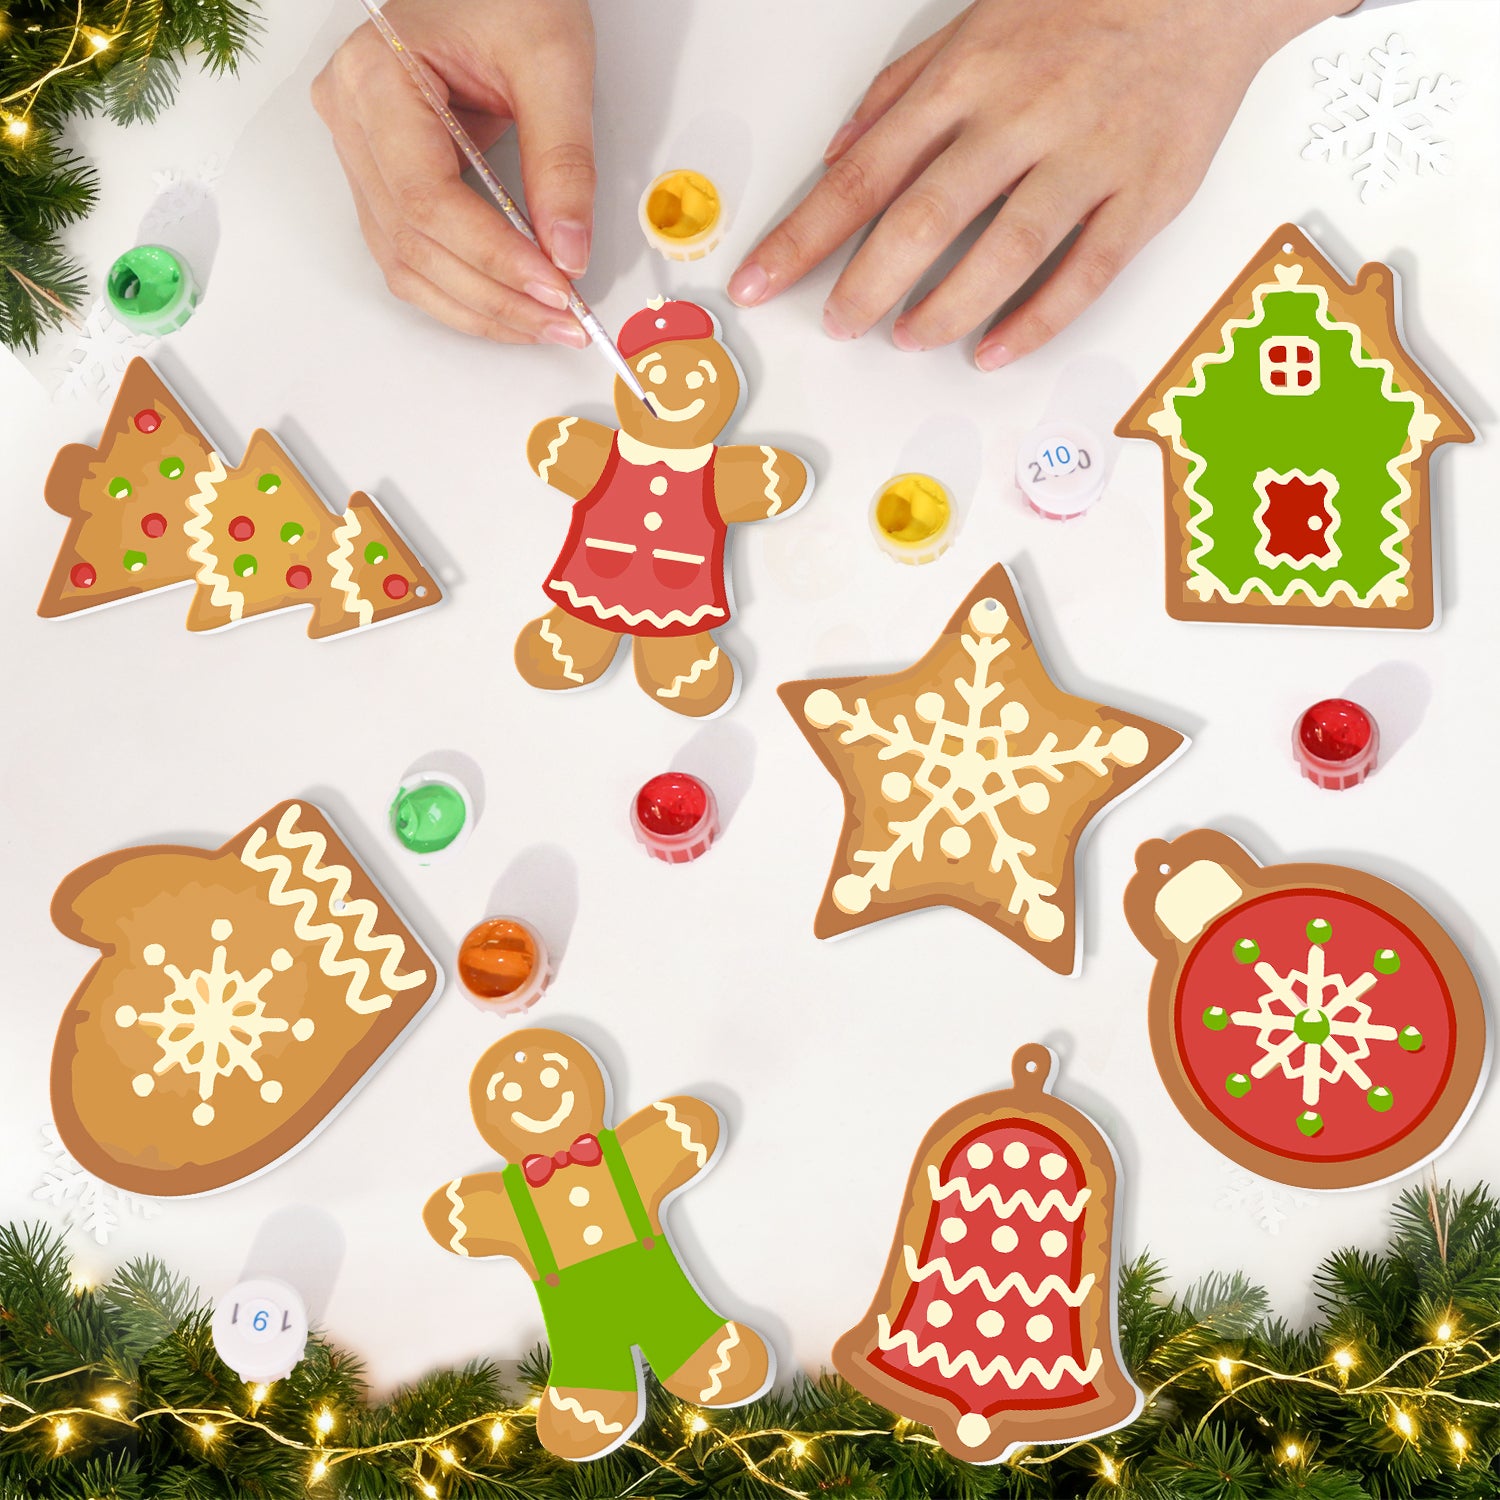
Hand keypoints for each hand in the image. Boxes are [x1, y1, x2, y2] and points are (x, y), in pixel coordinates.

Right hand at [313, 0, 595, 345]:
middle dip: (495, 296)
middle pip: (415, 243)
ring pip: (407, 264)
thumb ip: (563, 160)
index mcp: (375, 78)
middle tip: (563, 321)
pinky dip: (464, 290)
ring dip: (479, 308)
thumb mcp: (553, 60)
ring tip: (544, 324)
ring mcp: (359, 153)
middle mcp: (351, 119)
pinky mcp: (383, 177)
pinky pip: (412, 255)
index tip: (555, 287)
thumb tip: (567, 251)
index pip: (428, 200)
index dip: (494, 258)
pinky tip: (512, 306)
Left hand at [727, 0, 1345, 367]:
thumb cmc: (1079, 8)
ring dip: (945, 308)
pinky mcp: (1144, 195)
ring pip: (1005, 252)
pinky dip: (1035, 321)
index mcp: (967, 79)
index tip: (759, 281)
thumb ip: (900, 94)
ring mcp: (1086, 159)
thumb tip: (838, 156)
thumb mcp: (971, 27)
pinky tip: (992, 351)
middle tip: (837, 323)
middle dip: (866, 282)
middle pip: (924, 217)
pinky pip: (1084, 272)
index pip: (864, 174)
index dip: (804, 235)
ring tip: (908, 337)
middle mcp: (1021, 119)